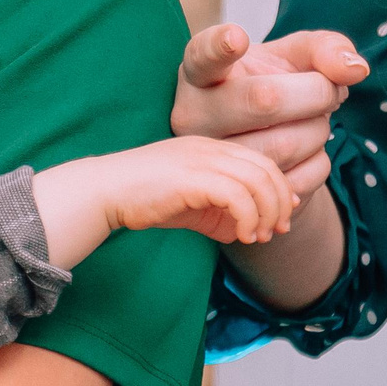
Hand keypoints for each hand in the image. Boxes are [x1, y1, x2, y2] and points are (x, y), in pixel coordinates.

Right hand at [103, 135, 297, 244]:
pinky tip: (241, 236)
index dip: (281, 189)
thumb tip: (245, 231)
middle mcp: (210, 147)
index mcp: (211, 147)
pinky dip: (248, 218)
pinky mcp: (191, 177)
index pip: (261, 162)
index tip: (282, 216)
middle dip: (280, 203)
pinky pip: (237, 196)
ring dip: (266, 214)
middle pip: (266, 169)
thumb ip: (218, 213)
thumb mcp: (190, 205)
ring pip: (257, 182)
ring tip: (257, 237)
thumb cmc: (143, 199)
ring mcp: (200, 159)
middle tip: (276, 231)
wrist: (104, 192)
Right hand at [171, 24, 365, 194]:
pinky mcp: (235, 195)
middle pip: (266, 101)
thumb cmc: (272, 85)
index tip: (237, 37)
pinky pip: (298, 179)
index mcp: (199, 71)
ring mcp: (209, 160)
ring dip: (319, 130)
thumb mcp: (292, 56)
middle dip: (317, 94)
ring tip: (313, 121)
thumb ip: (324, 48)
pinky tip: (305, 152)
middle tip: (329, 91)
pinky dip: (319, 162)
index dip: (221, 47)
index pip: (204, 55)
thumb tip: (355, 69)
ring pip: (285, 145)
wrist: (260, 142)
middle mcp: (192, 113)